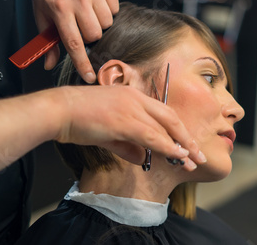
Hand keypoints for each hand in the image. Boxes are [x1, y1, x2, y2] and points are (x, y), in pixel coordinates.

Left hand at [30, 0, 118, 82]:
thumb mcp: (41, 15)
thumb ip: (48, 41)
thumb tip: (49, 65)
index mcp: (59, 9)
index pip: (73, 43)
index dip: (83, 63)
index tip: (91, 77)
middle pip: (95, 34)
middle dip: (90, 36)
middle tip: (81, 27)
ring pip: (107, 23)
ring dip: (100, 23)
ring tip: (88, 13)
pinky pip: (115, 9)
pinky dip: (108, 11)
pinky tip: (95, 3)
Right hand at [53, 85, 205, 170]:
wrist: (59, 110)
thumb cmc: (78, 118)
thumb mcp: (107, 132)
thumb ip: (127, 145)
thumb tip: (143, 158)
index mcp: (132, 96)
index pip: (163, 112)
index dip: (177, 129)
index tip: (187, 144)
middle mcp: (135, 99)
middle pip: (170, 118)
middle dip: (186, 138)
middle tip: (198, 155)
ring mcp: (130, 108)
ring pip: (163, 129)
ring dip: (180, 146)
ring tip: (191, 161)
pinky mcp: (123, 121)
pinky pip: (151, 136)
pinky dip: (166, 146)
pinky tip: (176, 156)